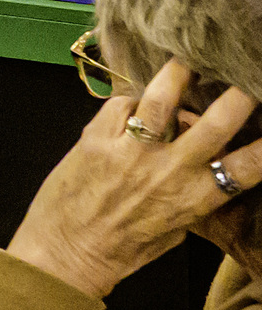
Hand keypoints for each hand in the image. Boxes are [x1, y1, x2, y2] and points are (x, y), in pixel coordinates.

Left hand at [7, 60, 261, 299]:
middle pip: (216, 121)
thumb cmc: (126, 246)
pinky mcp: (95, 138)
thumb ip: (198, 192)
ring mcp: (130, 151)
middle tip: (246, 75)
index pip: (248, 165)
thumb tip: (212, 159)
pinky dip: (131, 99)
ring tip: (190, 58)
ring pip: (161, 98)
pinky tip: (134, 104)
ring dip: (180, 74)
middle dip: (239, 95)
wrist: (65, 252)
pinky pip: (121, 103)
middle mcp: (169, 170)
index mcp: (196, 197)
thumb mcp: (179, 226)